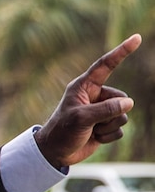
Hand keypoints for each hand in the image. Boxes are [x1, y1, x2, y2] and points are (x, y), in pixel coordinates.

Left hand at [35, 33, 140, 167]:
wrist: (55, 154)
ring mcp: (101, 112)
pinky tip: (94, 138)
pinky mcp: (105, 126)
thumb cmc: (62, 132)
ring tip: (91, 131)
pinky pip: (119, 129)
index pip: (105, 66)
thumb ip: (106, 109)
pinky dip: (108, 136)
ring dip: (109, 126)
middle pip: (121, 99)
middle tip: (91, 123)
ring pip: (123, 115)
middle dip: (111, 114)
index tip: (136, 38)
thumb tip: (128, 103)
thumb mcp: (81, 118)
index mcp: (84, 87)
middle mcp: (94, 96)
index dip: (121, 52)